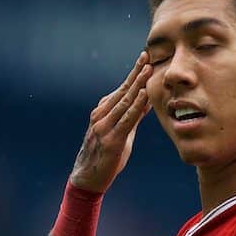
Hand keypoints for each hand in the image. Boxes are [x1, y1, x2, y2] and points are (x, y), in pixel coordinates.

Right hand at [69, 52, 152, 192]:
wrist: (87, 178)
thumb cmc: (105, 157)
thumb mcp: (122, 134)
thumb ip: (133, 118)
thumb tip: (147, 101)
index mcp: (102, 112)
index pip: (121, 89)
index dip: (133, 74)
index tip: (144, 58)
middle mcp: (101, 116)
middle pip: (122, 91)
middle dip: (136, 73)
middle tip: (147, 56)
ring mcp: (104, 127)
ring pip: (124, 102)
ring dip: (137, 85)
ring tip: (148, 70)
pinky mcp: (110, 140)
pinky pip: (125, 120)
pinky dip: (135, 107)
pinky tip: (144, 96)